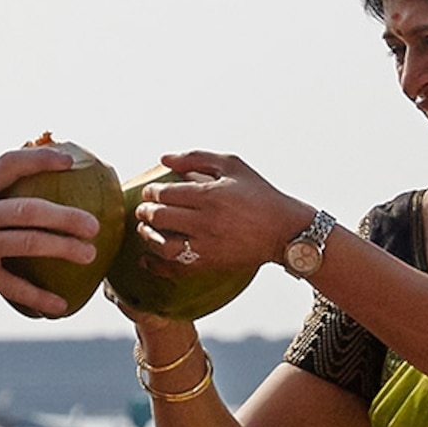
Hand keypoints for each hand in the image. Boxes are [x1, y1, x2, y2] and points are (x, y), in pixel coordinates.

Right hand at [0, 147, 107, 316]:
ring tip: (89, 255)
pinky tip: (60, 305)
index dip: (41, 159)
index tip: (69, 160)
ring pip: (30, 243)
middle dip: (67, 215)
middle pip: (30, 209)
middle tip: (94, 224)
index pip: (9, 164)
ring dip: (64, 249)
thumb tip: (14, 189)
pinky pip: (16, 286)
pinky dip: (41, 297)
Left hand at [132, 151, 311, 274]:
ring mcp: (207, 245)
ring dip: (147, 235)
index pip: (165, 193)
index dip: (151, 192)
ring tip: (145, 228)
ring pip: (162, 244)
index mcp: (211, 195)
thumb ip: (196, 158)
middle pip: (160, 217)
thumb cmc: (258, 194)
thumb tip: (163, 158)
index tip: (151, 191)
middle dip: (145, 211)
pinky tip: (147, 258)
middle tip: (144, 209)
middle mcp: (206, 221)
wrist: (283, 230)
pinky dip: (155, 264)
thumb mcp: (232, 166)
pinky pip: (174, 268)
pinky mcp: (209, 263)